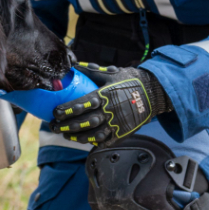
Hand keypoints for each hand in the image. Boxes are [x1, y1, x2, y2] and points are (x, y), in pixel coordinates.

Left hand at [50, 62, 172, 145]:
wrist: (153, 93)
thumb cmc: (130, 81)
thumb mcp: (111, 73)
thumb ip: (91, 72)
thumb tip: (73, 67)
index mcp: (105, 95)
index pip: (82, 104)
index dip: (67, 110)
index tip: (55, 112)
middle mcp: (110, 111)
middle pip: (84, 122)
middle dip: (66, 126)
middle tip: (54, 126)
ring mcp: (116, 123)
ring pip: (93, 134)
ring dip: (76, 136)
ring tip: (65, 135)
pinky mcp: (123, 132)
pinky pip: (105, 141)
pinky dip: (93, 142)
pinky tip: (83, 141)